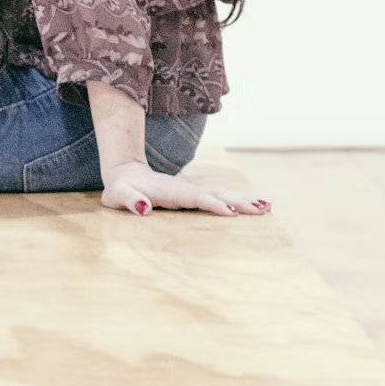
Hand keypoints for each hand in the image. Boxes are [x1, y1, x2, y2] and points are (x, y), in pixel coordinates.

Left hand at [99, 161, 269, 217]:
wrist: (125, 174)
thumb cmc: (121, 189)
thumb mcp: (119, 196)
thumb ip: (131, 201)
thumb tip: (144, 209)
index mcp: (171, 192)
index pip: (196, 198)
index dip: (213, 204)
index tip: (231, 212)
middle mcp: (186, 190)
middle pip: (216, 193)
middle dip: (238, 201)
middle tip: (262, 209)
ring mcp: (191, 192)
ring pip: (221, 195)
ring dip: (242, 201)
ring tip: (265, 208)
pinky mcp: (192, 197)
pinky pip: (218, 199)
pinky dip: (235, 203)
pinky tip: (251, 208)